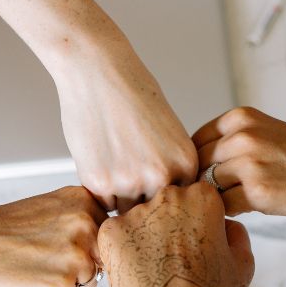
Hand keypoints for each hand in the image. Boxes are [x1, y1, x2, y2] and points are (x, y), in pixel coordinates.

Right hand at [0, 181, 107, 286]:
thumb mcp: (47, 208)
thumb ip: (79, 220)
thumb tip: (105, 244)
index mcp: (82, 200)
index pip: (106, 229)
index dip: (82, 241)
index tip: (55, 242)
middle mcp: (87, 224)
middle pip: (102, 255)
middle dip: (77, 262)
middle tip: (39, 256)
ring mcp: (78, 255)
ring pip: (88, 279)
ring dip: (65, 280)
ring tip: (31, 266)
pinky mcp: (64, 285)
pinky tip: (26, 280)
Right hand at [56, 55, 196, 211]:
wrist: (99, 74)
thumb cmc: (133, 94)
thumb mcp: (169, 132)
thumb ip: (171, 166)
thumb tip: (167, 199)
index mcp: (186, 164)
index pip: (181, 202)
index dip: (165, 196)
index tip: (154, 187)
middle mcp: (162, 178)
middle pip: (156, 212)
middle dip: (143, 201)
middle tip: (130, 174)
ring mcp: (130, 183)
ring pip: (127, 212)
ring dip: (121, 197)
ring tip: (115, 163)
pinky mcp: (100, 183)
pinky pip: (104, 204)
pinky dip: (101, 190)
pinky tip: (101, 161)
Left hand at [97, 183, 253, 286]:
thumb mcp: (242, 262)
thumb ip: (236, 233)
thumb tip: (225, 225)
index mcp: (203, 197)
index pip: (196, 196)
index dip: (197, 222)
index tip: (196, 245)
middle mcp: (169, 196)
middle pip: (167, 204)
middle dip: (169, 226)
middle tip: (174, 261)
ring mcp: (137, 212)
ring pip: (140, 219)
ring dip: (144, 237)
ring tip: (154, 271)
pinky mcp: (111, 231)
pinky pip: (115, 234)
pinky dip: (121, 251)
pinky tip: (135, 272)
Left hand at [192, 107, 285, 219]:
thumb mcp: (266, 133)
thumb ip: (233, 142)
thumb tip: (195, 168)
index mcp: (240, 117)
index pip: (195, 143)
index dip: (200, 165)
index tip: (213, 178)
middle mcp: (241, 136)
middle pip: (198, 166)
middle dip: (204, 184)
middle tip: (220, 197)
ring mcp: (249, 163)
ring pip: (208, 187)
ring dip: (218, 200)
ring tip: (239, 203)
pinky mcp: (258, 191)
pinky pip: (224, 207)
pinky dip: (232, 213)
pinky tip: (251, 210)